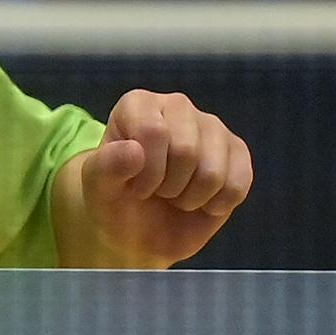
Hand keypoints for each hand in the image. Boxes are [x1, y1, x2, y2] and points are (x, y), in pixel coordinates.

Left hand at [75, 90, 251, 265]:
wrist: (139, 230)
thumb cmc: (115, 201)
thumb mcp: (97, 189)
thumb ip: (106, 168)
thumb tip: (134, 151)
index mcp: (138, 104)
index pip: (153, 132)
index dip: (145, 174)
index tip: (134, 186)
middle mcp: (177, 105)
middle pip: (186, 151)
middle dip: (168, 187)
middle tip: (156, 191)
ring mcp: (211, 126)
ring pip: (213, 171)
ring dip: (191, 198)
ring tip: (175, 194)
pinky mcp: (236, 151)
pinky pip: (238, 184)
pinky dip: (216, 205)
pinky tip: (201, 202)